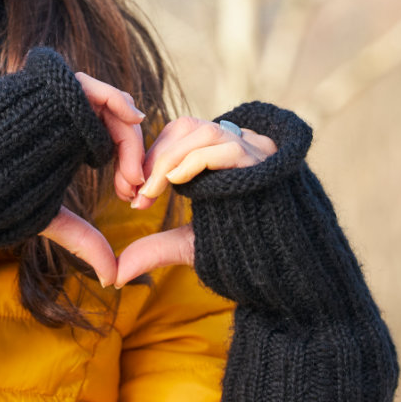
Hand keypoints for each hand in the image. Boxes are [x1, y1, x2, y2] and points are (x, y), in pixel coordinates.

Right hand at [35, 71, 144, 287]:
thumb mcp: (46, 216)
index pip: (110, 137)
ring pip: (105, 101)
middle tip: (133, 188)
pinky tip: (130, 117)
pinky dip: (113, 98)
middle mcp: (59, 114)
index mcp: (62, 137)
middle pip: (113, 120)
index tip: (130, 197)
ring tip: (129, 174)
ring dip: (128, 133)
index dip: (129, 164)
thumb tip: (113, 278)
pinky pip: (87, 85)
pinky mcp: (41, 87)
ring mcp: (51, 99)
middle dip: (133, 153)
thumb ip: (80, 236)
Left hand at [112, 117, 276, 287]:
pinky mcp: (267, 166)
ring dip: (170, 159)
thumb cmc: (239, 254)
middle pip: (189, 126)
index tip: (133, 193)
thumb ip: (154, 248)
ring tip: (151, 192)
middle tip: (138, 191)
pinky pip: (227, 148)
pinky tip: (175, 183)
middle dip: (156, 156)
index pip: (181, 132)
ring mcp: (257, 153)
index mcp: (222, 157)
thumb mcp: (188, 245)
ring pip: (205, 132)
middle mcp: (241, 147)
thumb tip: (115, 275)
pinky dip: (195, 161)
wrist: (286, 272)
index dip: (152, 155)